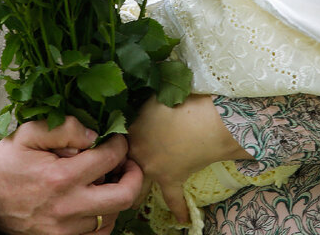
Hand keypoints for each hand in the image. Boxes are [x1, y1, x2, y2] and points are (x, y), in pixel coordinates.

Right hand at [0, 118, 142, 234]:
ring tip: (105, 181)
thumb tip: (94, 135)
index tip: (117, 140)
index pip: (110, 158)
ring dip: (115, 195)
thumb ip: (64, 128)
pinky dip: (104, 218)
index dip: (120, 145)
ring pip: (113, 215)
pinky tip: (95, 202)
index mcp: (61, 178)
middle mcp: (68, 208)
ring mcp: (66, 230)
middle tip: (128, 164)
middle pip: (123, 196)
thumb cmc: (7, 164)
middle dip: (133, 176)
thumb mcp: (29, 134)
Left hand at [126, 94, 251, 223]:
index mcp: (132, 132)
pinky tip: (181, 220)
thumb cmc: (183, 103)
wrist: (205, 120)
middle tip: (116, 178)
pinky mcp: (172, 179)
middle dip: (118, 173)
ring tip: (134, 201)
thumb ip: (144, 110)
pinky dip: (178, 209)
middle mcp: (138, 153)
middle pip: (123, 167)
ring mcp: (154, 169)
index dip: (116, 147)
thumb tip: (144, 112)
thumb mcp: (156, 100)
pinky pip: (173, 199)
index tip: (114, 152)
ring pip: (139, 186)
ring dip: (136, 193)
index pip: (117, 143)